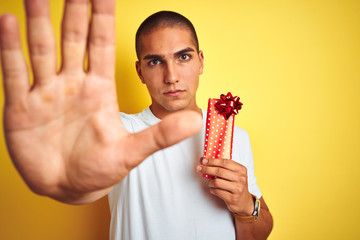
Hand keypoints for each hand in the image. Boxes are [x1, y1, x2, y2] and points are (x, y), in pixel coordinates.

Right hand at [0, 0, 201, 203]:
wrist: (68, 188)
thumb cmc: (100, 169)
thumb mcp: (131, 153)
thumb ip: (161, 135)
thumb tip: (197, 121)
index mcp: (99, 90)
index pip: (101, 45)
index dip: (103, 18)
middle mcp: (72, 85)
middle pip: (74, 39)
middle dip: (74, 11)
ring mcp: (45, 93)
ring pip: (42, 49)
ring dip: (40, 21)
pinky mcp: (21, 107)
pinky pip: (14, 71)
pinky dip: (9, 47)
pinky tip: (8, 21)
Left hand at [197, 158, 253, 215]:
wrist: (244, 202)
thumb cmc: (237, 185)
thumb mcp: (234, 174)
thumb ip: (221, 166)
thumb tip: (204, 160)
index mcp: (241, 170)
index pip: (225, 162)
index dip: (213, 160)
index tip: (204, 160)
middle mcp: (240, 178)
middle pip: (219, 171)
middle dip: (207, 169)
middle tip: (200, 169)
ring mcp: (237, 189)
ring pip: (217, 182)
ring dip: (210, 182)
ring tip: (210, 183)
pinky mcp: (233, 198)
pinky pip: (217, 191)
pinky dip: (212, 189)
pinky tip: (213, 189)